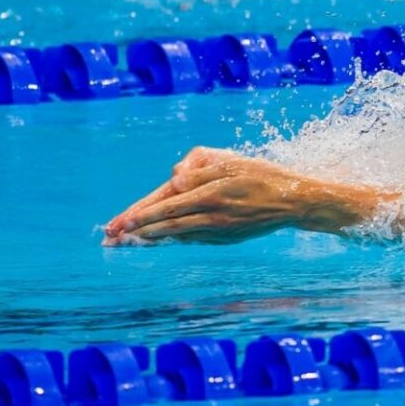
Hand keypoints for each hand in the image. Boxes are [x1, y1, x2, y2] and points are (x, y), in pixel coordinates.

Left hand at [103, 147, 323, 244]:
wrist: (293, 201)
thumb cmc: (261, 175)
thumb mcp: (230, 162)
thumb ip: (198, 169)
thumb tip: (172, 179)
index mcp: (210, 194)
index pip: (167, 206)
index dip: (141, 215)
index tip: (119, 223)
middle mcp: (211, 216)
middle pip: (166, 225)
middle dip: (137, 233)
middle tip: (111, 240)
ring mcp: (218, 231)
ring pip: (177, 236)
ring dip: (150, 239)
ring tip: (128, 243)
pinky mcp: (225, 239)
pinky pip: (193, 239)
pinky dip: (173, 240)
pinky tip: (160, 241)